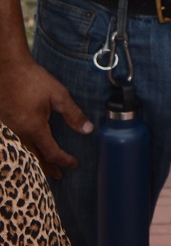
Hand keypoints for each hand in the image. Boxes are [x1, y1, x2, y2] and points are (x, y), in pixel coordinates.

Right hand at [0, 58, 91, 177]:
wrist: (7, 69)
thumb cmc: (33, 80)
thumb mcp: (59, 95)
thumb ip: (73, 114)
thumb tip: (87, 130)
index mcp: (34, 129)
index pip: (52, 153)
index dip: (64, 160)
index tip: (75, 164)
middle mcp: (18, 135)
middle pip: (35, 159)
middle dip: (48, 169)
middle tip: (59, 176)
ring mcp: (8, 131)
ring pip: (23, 154)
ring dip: (35, 163)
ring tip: (45, 168)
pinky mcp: (2, 126)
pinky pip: (14, 146)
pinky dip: (24, 153)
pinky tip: (29, 152)